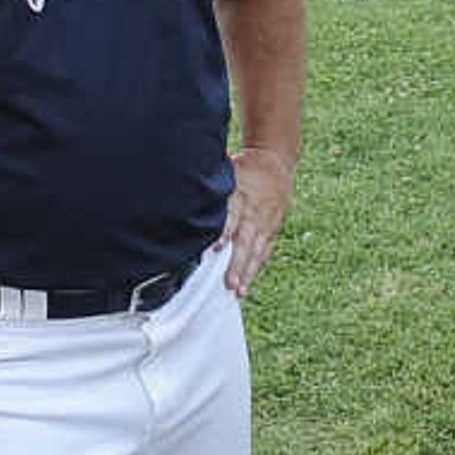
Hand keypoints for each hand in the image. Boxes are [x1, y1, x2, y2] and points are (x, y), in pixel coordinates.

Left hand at [223, 144, 294, 297]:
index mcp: (240, 196)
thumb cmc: (244, 169)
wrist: (276, 163)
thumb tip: (179, 193)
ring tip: (239, 292)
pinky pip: (263, 253)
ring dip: (247, 273)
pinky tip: (246, 285)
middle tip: (229, 284)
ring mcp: (264, 224)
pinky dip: (255, 269)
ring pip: (256, 252)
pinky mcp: (271, 231)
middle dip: (237, 264)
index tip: (217, 248)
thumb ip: (209, 187)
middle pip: (245, 242)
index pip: (232, 216)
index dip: (225, 232)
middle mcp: (253, 213)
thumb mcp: (227, 171)